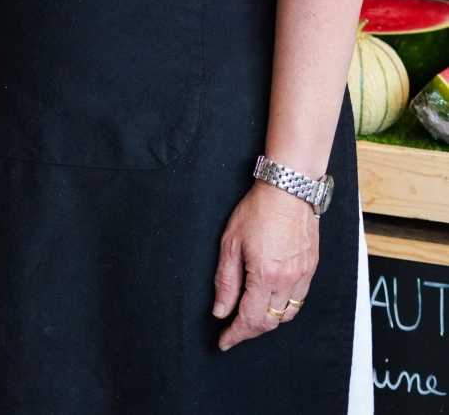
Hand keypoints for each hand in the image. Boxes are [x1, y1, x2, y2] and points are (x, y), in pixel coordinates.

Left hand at [212, 180, 318, 349]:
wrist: (288, 190)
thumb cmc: (257, 211)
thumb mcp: (231, 242)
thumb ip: (226, 280)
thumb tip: (221, 311)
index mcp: (265, 275)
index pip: (250, 319)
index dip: (236, 334)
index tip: (224, 342)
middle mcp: (288, 281)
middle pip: (270, 322)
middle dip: (250, 331)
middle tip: (234, 330)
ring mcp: (303, 276)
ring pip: (287, 314)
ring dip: (268, 320)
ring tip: (251, 316)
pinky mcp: (311, 268)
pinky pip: (299, 300)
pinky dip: (284, 307)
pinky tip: (271, 299)